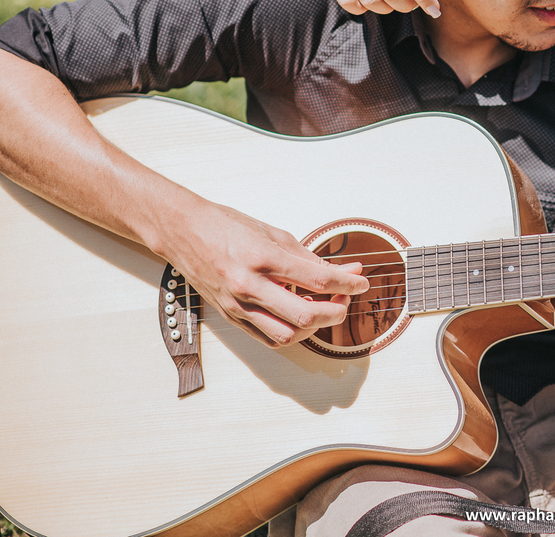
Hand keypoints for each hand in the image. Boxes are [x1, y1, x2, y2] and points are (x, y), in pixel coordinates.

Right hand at [158, 201, 370, 347]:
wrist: (183, 232)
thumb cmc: (226, 227)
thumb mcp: (273, 233)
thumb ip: (308, 256)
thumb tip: (341, 271)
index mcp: (263, 259)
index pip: (317, 279)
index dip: (347, 283)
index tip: (361, 281)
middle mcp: (249, 286)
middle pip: (306, 316)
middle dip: (337, 311)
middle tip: (345, 296)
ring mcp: (239, 306)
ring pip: (288, 336)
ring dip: (315, 328)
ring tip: (324, 308)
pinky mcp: (232, 317)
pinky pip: (269, 338)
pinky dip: (292, 333)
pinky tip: (301, 318)